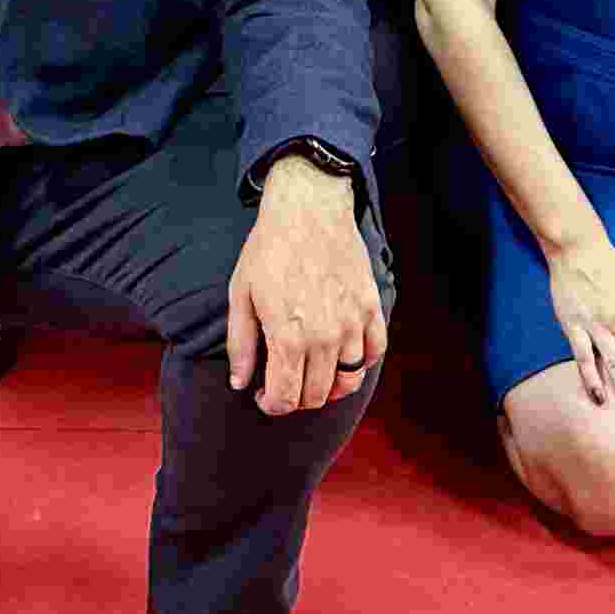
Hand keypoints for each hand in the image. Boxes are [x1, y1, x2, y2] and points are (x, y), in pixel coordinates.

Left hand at [227, 157, 384, 413]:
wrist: (308, 208)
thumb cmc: (269, 249)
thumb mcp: (241, 294)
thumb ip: (241, 345)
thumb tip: (240, 384)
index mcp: (289, 337)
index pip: (285, 398)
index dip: (271, 405)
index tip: (264, 396)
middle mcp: (325, 337)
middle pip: (316, 395)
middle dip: (296, 398)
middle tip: (284, 382)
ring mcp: (353, 323)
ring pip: (348, 381)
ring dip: (328, 386)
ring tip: (312, 374)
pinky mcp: (371, 307)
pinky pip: (374, 352)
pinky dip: (361, 363)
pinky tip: (343, 357)